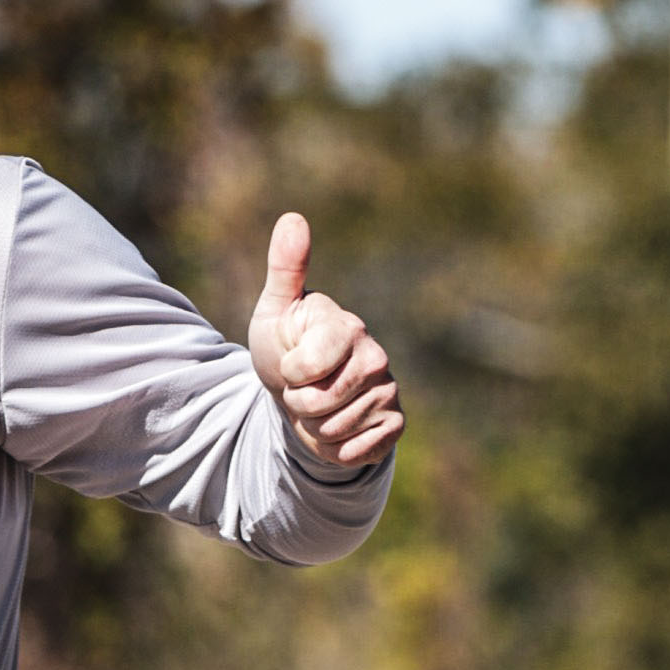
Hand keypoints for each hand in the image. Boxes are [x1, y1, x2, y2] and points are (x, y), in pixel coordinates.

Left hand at [247, 211, 402, 471]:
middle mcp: (375, 356)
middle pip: (320, 404)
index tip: (290, 362)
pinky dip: (336, 450)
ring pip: (335, 431)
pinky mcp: (395, 424)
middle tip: (302, 388)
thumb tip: (293, 217)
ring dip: (314, 429)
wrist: (301, 393)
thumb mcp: (274, 310)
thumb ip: (285, 268)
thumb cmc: (285, 346)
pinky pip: (357, 452)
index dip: (288, 375)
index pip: (306, 368)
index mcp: (346, 326)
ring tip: (317, 407)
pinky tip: (336, 429)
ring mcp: (388, 391)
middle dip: (298, 405)